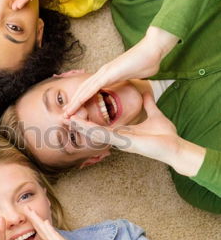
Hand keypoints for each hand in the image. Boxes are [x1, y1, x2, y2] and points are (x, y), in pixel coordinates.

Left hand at [26, 207, 99, 239]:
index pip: (42, 233)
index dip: (33, 225)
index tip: (25, 216)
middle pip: (44, 229)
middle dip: (34, 218)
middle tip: (25, 207)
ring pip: (49, 231)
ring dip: (39, 221)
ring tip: (31, 211)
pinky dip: (51, 231)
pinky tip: (45, 223)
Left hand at [62, 27, 178, 117]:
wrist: (154, 49)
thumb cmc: (146, 62)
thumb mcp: (134, 77)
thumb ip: (128, 81)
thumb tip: (131, 85)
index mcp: (107, 76)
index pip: (90, 90)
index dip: (81, 101)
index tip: (75, 111)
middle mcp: (102, 73)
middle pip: (83, 90)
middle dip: (73, 103)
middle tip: (65, 115)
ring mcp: (104, 72)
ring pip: (85, 89)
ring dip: (74, 101)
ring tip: (66, 113)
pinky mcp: (109, 72)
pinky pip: (93, 86)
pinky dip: (84, 95)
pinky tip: (77, 103)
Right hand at [65, 93, 180, 161]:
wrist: (175, 147)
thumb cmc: (165, 136)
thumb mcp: (154, 115)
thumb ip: (148, 105)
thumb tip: (146, 93)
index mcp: (123, 132)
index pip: (101, 124)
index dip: (89, 118)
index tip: (78, 110)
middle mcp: (118, 137)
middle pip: (93, 129)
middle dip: (79, 123)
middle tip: (65, 116)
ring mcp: (119, 140)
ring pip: (94, 132)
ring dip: (80, 126)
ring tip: (67, 119)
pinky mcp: (123, 141)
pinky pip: (103, 134)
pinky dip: (90, 129)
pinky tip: (80, 124)